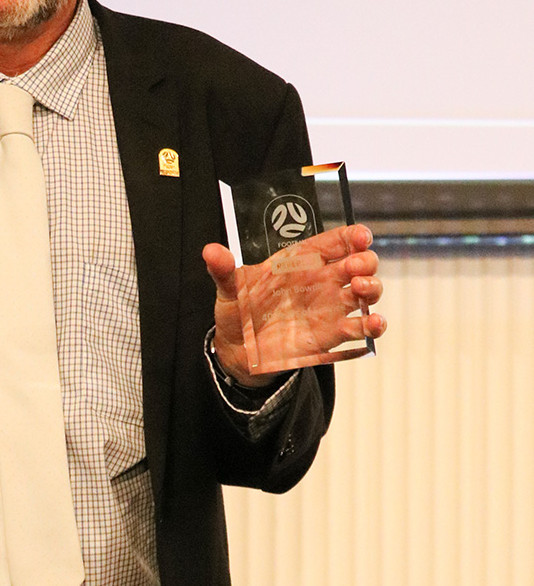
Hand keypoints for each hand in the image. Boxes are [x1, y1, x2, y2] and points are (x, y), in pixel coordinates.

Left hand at [203, 223, 386, 387]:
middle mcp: (321, 281)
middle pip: (358, 263)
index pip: (334, 241)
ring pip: (366, 292)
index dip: (351, 236)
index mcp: (300, 261)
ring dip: (373, 289)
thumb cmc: (238, 310)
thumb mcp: (228, 288)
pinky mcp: (332, 335)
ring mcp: (330, 307)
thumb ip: (223, 269)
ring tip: (361, 290)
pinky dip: (373, 325)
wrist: (238, 349)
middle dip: (365, 261)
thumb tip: (210, 251)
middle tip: (356, 268)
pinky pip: (361, 327)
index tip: (360, 237)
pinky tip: (372, 323)